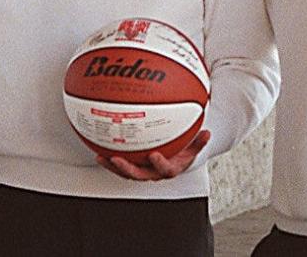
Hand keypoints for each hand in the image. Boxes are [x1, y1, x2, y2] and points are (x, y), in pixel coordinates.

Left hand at [96, 130, 210, 180]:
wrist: (175, 161)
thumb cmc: (184, 151)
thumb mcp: (194, 147)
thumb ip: (199, 141)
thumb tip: (208, 132)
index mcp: (170, 169)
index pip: (165, 169)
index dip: (159, 163)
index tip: (155, 155)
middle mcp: (154, 173)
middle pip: (139, 175)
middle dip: (127, 168)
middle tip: (117, 158)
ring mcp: (142, 172)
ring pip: (125, 173)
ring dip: (113, 166)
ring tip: (102, 157)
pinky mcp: (132, 168)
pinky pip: (119, 166)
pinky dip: (108, 160)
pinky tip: (98, 150)